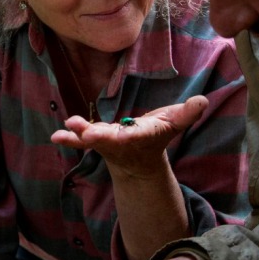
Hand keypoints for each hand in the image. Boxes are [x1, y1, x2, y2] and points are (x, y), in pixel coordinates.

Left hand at [50, 96, 208, 177]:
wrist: (139, 159)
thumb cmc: (157, 135)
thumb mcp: (173, 123)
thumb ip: (187, 113)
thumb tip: (202, 100)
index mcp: (142, 136)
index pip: (137, 135)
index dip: (132, 134)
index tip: (128, 133)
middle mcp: (122, 142)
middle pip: (111, 140)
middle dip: (100, 138)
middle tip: (89, 135)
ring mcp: (106, 143)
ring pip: (92, 140)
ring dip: (79, 135)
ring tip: (67, 128)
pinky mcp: (94, 140)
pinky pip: (80, 140)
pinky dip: (69, 138)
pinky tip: (56, 135)